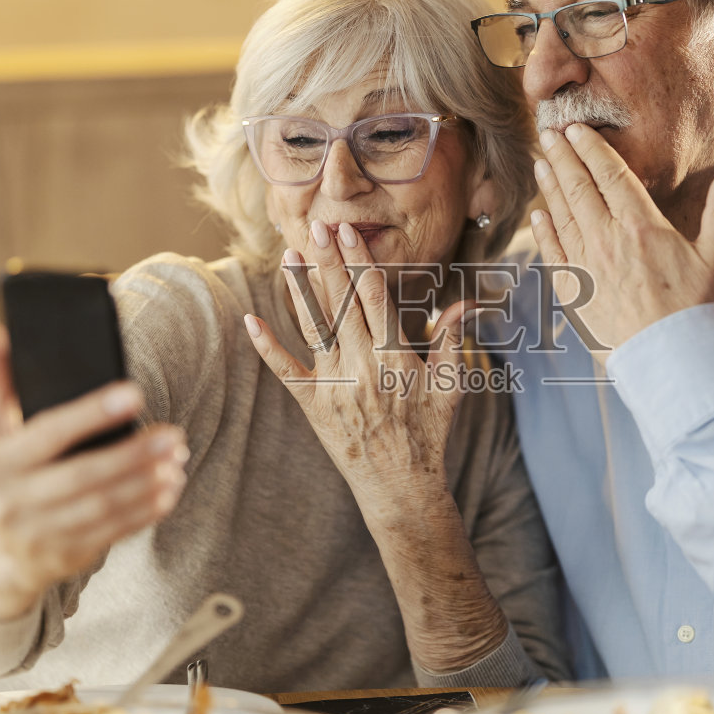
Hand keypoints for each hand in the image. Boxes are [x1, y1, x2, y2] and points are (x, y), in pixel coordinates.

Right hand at [0, 320, 187, 620]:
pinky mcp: (64, 557)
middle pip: (81, 476)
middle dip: (132, 455)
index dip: (91, 414)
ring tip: (176, 459)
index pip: (47, 433)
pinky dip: (143, 513)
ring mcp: (38, 535)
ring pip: (101, 509)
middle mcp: (12, 502)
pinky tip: (169, 491)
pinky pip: (110, 534)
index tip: (135, 393)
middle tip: (173, 435)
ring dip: (144, 484)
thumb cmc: (1, 473)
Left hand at [243, 222, 472, 514]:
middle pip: (342, 302)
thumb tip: (464, 304)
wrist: (401, 486)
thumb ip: (450, 340)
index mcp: (397, 357)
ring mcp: (336, 385)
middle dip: (329, 262)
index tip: (349, 233)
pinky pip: (287, 371)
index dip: (359, 261)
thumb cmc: (429, 433)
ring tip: (290, 256)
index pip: (374, 297)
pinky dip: (268, 346)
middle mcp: (364, 366)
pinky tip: (250, 320)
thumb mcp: (450, 385)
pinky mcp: (314, 405)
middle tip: (317, 227)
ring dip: (299, 290)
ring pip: (314, 327)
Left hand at [529, 124, 713, 351]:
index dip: (591, 149)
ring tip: (542, 163)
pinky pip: (553, 254)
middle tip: (549, 132)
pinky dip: (543, 232)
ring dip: (550, 187)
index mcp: (642, 227)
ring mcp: (586, 267)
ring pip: (562, 217)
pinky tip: (538, 216)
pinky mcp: (574, 293)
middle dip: (562, 157)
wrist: (671, 359)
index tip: (577, 129)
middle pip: (579, 189)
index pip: (610, 175)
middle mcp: (607, 241)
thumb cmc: (698, 308)